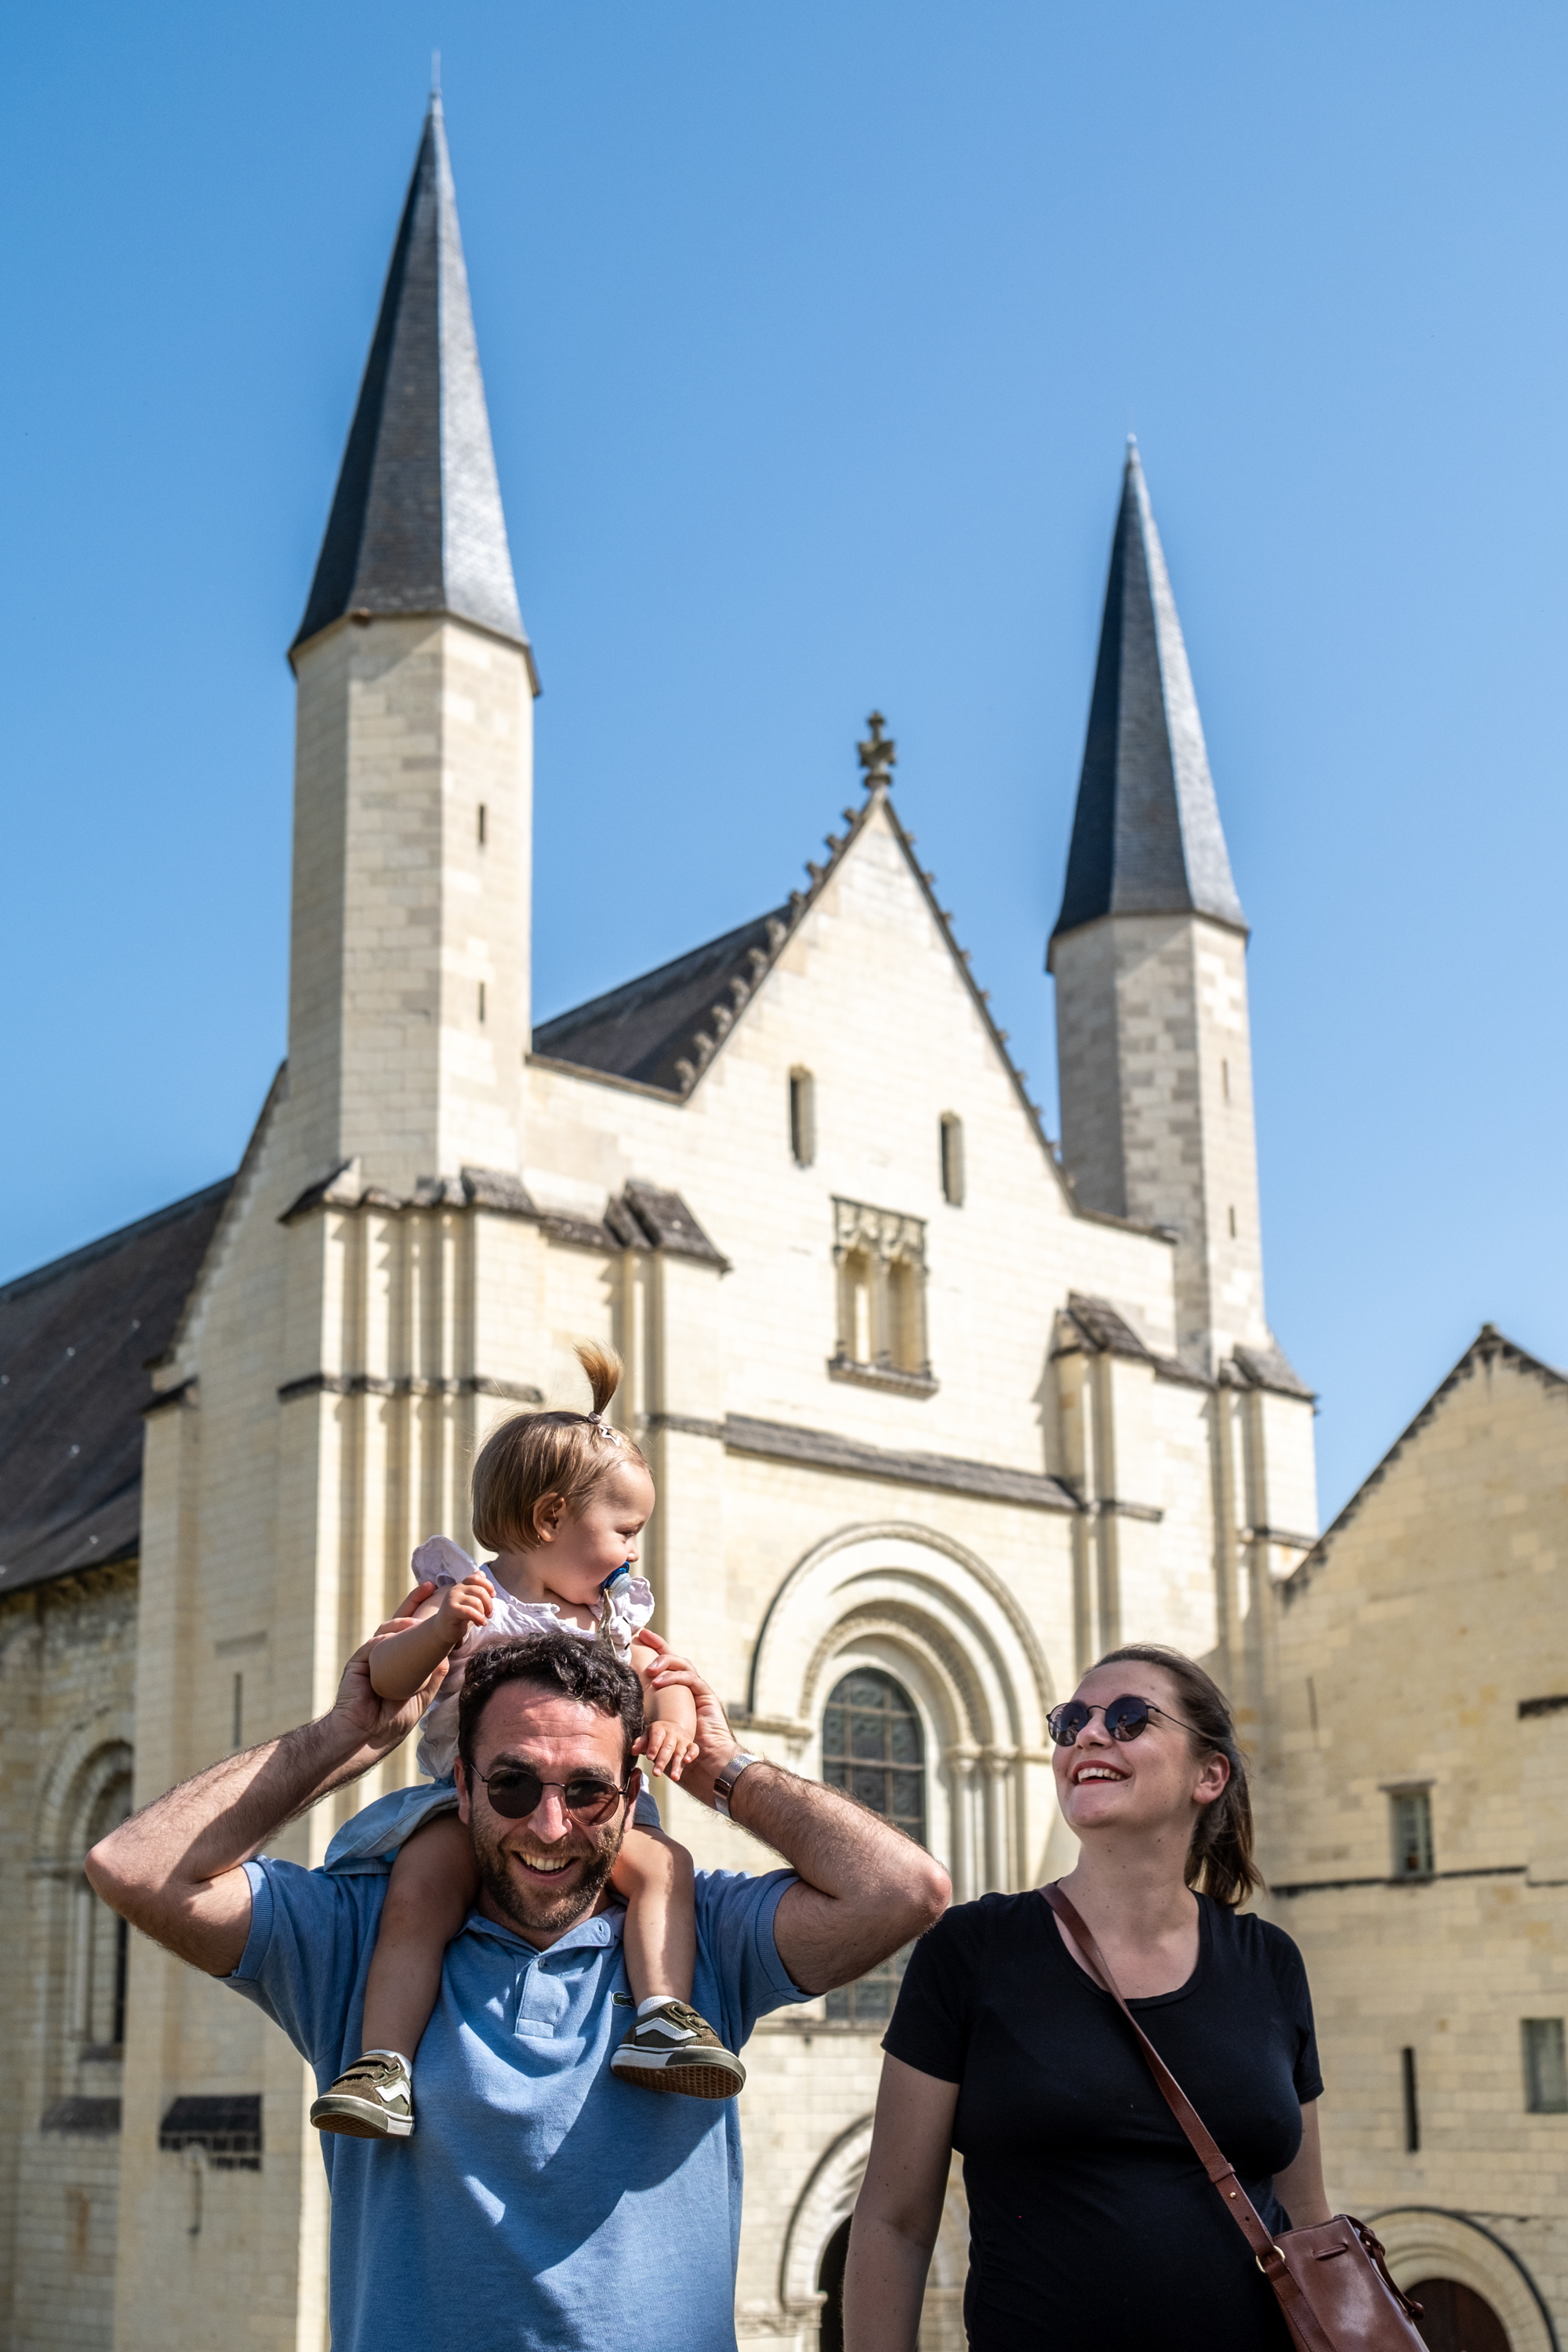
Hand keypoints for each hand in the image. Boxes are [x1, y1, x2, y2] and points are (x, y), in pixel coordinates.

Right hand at [331, 1586, 447, 1760]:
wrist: (370, 1736)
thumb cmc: (394, 1721)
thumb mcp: (421, 1696)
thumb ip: (433, 1676)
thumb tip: (446, 1657)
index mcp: (400, 1663)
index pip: (412, 1634)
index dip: (423, 1614)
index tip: (437, 1596)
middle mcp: (385, 1656)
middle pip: (399, 1623)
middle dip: (414, 1603)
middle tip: (430, 1587)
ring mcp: (371, 1658)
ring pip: (387, 1630)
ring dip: (403, 1622)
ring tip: (419, 1620)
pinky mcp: (358, 1663)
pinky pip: (372, 1645)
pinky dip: (384, 1640)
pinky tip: (395, 1638)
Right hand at [433, 1570, 494, 1643]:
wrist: (442, 1630)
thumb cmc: (459, 1616)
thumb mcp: (469, 1601)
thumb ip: (476, 1588)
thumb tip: (482, 1573)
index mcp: (461, 1585)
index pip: (477, 1577)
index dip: (488, 1585)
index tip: (493, 1596)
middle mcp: (456, 1589)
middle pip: (480, 1590)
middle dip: (489, 1604)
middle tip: (489, 1614)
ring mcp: (452, 1599)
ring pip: (477, 1602)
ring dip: (483, 1613)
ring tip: (482, 1621)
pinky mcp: (451, 1610)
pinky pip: (470, 1611)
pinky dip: (479, 1618)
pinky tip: (481, 1624)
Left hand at [634, 1630, 738, 1805]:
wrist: (711, 1767)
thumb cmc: (687, 1757)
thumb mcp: (662, 1744)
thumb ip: (650, 1740)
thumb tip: (632, 1745)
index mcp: (676, 1697)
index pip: (664, 1669)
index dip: (653, 1650)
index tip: (638, 1636)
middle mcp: (688, 1690)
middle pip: (674, 1659)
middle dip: (658, 1645)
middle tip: (641, 1638)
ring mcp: (698, 1691)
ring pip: (683, 1664)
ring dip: (665, 1662)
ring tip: (649, 1671)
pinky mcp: (707, 1695)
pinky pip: (691, 1678)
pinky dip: (675, 1677)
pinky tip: (659, 1682)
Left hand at [637, 1719, 701, 1782]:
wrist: (673, 1728)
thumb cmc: (656, 1735)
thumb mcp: (647, 1736)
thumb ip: (640, 1743)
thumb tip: (633, 1751)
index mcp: (659, 1729)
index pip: (657, 1737)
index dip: (653, 1747)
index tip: (649, 1758)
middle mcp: (672, 1733)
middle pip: (667, 1747)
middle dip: (662, 1761)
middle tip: (656, 1773)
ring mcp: (683, 1739)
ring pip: (680, 1752)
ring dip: (676, 1765)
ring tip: (673, 1777)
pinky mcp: (691, 1745)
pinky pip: (694, 1749)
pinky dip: (692, 1755)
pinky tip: (687, 1762)